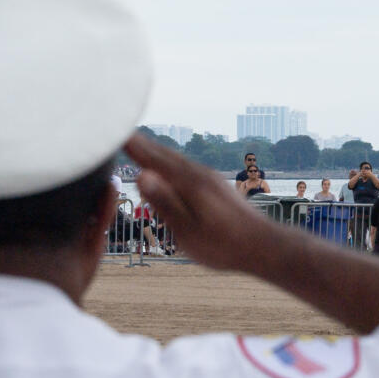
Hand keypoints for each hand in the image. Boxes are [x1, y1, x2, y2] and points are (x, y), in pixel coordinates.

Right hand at [129, 134, 277, 272]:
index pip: (155, 160)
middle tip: (121, 132)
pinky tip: (168, 167)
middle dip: (143, 144)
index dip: (135, 147)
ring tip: (139, 144)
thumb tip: (142, 175)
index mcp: (190, 182)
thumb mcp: (188, 230)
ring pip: (177, 160)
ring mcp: (209, 178)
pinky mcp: (215, 186)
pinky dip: (170, 161)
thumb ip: (165, 202)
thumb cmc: (224, 244)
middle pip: (166, 155)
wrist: (263, 245)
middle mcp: (200, 174)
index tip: (115, 132)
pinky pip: (185, 167)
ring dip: (157, 151)